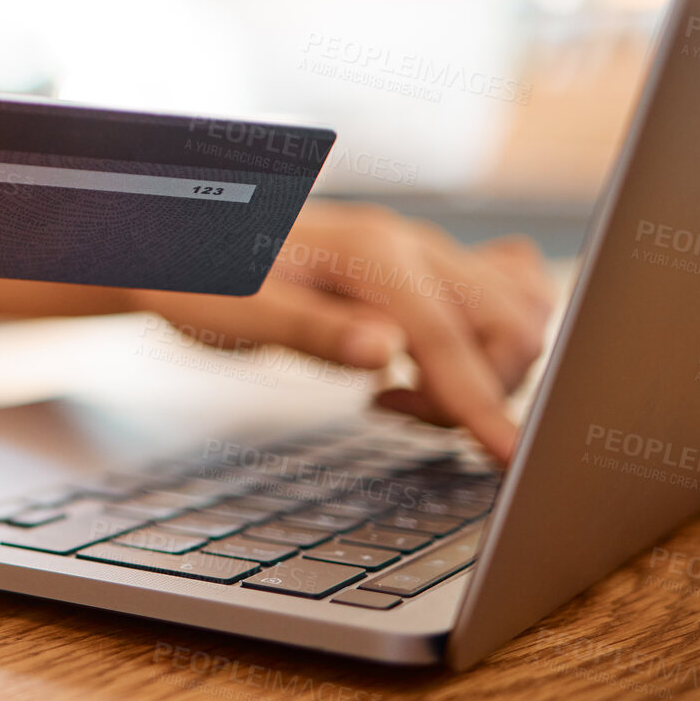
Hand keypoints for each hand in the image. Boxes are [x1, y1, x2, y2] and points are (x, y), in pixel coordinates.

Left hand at [131, 202, 554, 460]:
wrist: (187, 245)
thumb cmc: (205, 277)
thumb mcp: (241, 314)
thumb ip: (314, 330)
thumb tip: (386, 351)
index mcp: (371, 252)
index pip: (447, 337)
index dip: (481, 401)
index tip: (511, 457)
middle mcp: (409, 243)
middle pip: (504, 324)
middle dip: (478, 389)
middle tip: (393, 411)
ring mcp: (421, 252)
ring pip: (512, 313)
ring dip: (481, 370)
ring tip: (398, 391)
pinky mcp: (422, 270)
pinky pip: (498, 294)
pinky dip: (487, 341)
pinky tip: (426, 363)